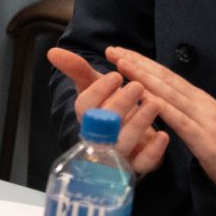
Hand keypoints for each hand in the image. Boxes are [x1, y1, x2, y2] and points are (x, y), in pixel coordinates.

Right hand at [46, 48, 165, 176]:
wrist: (129, 131)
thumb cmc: (110, 104)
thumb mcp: (95, 85)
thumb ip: (76, 69)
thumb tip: (52, 51)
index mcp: (87, 117)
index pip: (85, 107)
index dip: (99, 91)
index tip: (116, 75)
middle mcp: (99, 136)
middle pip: (104, 125)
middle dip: (120, 104)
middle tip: (137, 86)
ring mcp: (118, 152)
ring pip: (124, 143)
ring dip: (139, 123)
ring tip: (154, 104)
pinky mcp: (138, 164)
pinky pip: (143, 163)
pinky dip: (153, 150)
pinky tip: (163, 135)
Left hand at [104, 45, 215, 203]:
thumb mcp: (204, 126)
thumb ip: (185, 113)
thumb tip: (162, 104)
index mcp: (198, 101)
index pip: (166, 77)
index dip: (142, 63)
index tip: (119, 52)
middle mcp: (200, 104)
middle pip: (164, 79)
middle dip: (136, 63)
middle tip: (111, 49)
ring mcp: (204, 119)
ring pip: (169, 93)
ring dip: (144, 77)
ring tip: (121, 64)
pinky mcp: (206, 139)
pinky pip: (180, 120)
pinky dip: (161, 107)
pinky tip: (144, 98)